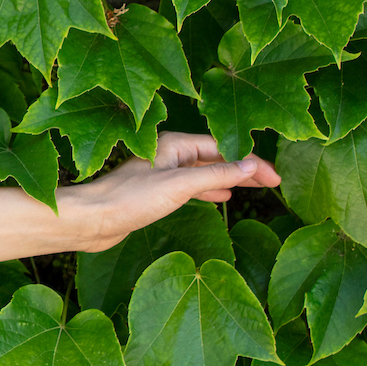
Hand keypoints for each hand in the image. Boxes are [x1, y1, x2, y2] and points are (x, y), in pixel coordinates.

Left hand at [58, 132, 283, 252]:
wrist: (92, 220)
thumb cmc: (130, 199)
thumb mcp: (180, 185)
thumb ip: (217, 174)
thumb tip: (252, 166)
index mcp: (174, 145)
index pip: (223, 148)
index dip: (251, 162)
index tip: (275, 178)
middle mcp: (168, 154)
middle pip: (215, 158)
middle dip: (244, 168)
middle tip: (272, 183)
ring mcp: (161, 174)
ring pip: (204, 172)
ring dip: (229, 178)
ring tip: (254, 188)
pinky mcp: (155, 192)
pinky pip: (191, 186)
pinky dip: (209, 189)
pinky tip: (221, 196)